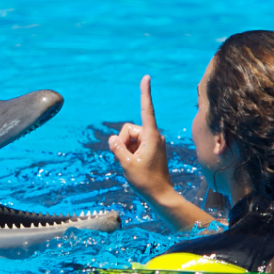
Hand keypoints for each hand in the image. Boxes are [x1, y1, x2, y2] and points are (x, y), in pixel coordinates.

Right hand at [108, 75, 174, 204]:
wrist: (160, 196)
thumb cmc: (146, 181)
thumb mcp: (127, 164)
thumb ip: (117, 148)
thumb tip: (113, 139)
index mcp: (151, 136)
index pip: (147, 110)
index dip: (145, 93)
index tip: (146, 78)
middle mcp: (154, 136)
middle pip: (129, 129)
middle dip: (124, 142)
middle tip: (128, 160)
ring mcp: (153, 143)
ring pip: (130, 138)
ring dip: (127, 149)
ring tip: (133, 164)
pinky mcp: (151, 149)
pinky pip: (135, 145)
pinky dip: (130, 153)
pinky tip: (135, 165)